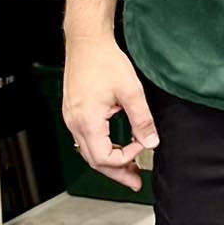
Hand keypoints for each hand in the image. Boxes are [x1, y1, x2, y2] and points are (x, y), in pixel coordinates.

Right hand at [62, 35, 158, 192]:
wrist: (87, 43)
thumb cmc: (104, 61)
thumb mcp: (131, 91)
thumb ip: (142, 119)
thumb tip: (151, 142)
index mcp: (87, 121)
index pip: (105, 157)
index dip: (127, 158)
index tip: (143, 146)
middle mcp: (75, 124)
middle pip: (94, 160)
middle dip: (117, 172)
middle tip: (136, 182)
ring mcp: (72, 119)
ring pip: (89, 151)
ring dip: (110, 161)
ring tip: (131, 167)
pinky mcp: (74, 113)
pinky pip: (87, 139)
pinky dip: (103, 147)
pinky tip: (117, 146)